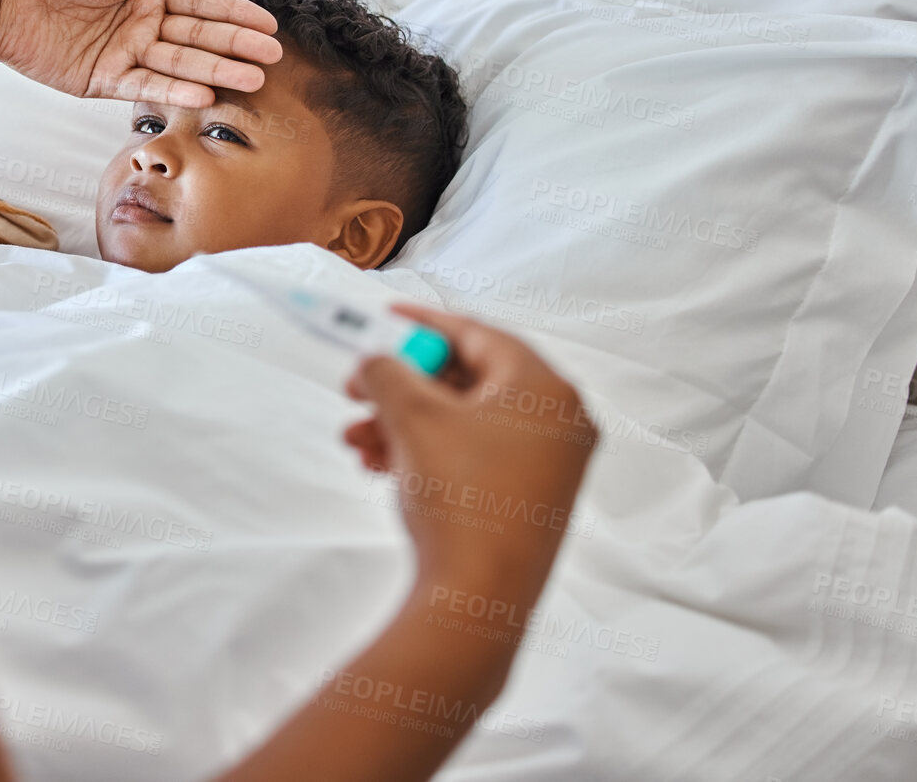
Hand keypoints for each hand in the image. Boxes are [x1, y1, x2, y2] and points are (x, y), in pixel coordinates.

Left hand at [0, 0, 283, 106]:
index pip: (202, 3)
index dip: (235, 15)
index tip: (269, 28)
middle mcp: (140, 20)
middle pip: (197, 38)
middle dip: (236, 48)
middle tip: (272, 60)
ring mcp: (124, 52)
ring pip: (178, 66)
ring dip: (216, 74)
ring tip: (252, 82)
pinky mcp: (102, 79)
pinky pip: (144, 87)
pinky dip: (174, 93)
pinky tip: (206, 96)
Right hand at [344, 304, 597, 593]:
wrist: (479, 597)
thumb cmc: (464, 502)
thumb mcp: (414, 417)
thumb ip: (389, 371)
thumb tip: (379, 362)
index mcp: (548, 390)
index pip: (479, 334)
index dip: (424, 324)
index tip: (386, 318)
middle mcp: (559, 423)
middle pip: (467, 379)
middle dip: (402, 384)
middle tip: (359, 388)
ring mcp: (547, 466)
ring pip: (461, 422)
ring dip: (402, 423)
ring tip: (357, 440)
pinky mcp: (527, 500)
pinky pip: (471, 456)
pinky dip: (426, 453)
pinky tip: (381, 466)